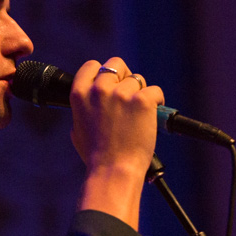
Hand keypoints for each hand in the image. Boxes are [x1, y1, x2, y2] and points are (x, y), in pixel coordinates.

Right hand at [70, 57, 162, 174]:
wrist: (113, 170)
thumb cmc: (96, 156)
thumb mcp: (78, 128)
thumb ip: (84, 108)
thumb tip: (92, 100)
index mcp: (79, 94)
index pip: (92, 66)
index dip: (103, 72)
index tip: (112, 81)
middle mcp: (99, 90)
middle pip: (116, 64)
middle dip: (124, 76)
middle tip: (130, 93)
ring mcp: (122, 94)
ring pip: (138, 80)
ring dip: (141, 94)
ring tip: (139, 115)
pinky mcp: (142, 101)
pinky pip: (155, 91)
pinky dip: (157, 101)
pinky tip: (153, 115)